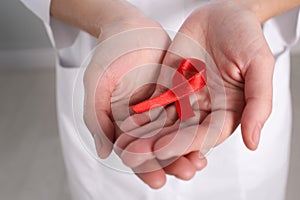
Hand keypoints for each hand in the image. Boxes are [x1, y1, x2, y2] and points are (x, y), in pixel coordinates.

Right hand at [83, 12, 206, 187]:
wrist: (129, 29)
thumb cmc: (107, 55)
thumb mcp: (96, 85)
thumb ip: (96, 118)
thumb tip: (102, 152)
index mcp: (121, 123)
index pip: (133, 152)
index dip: (145, 168)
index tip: (157, 180)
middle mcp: (142, 120)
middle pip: (157, 148)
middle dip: (171, 163)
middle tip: (185, 174)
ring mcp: (160, 109)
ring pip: (174, 135)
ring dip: (187, 152)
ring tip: (198, 164)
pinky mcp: (176, 96)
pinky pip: (187, 115)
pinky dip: (195, 128)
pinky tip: (205, 140)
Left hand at [116, 0, 273, 169]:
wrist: (222, 13)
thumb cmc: (245, 35)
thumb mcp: (259, 64)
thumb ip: (258, 102)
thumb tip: (253, 141)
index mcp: (227, 111)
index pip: (205, 135)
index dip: (184, 144)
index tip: (163, 149)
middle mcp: (204, 109)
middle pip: (180, 134)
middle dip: (157, 145)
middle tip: (134, 155)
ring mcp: (185, 98)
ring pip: (163, 122)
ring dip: (145, 135)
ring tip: (124, 145)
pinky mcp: (169, 85)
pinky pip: (154, 102)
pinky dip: (141, 114)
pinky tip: (125, 121)